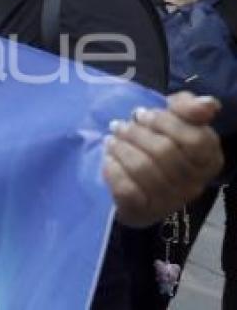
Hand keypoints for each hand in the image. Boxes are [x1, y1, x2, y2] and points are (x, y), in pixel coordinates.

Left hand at [104, 92, 223, 226]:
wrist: (136, 185)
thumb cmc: (157, 144)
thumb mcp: (174, 121)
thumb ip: (189, 108)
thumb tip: (207, 104)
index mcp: (209, 161)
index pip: (195, 140)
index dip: (165, 123)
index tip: (141, 115)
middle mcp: (193, 185)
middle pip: (165, 152)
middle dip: (136, 134)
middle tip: (120, 125)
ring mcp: (168, 201)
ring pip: (144, 169)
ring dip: (122, 149)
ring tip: (111, 140)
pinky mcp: (142, 212)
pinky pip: (127, 190)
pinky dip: (113, 170)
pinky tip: (108, 159)